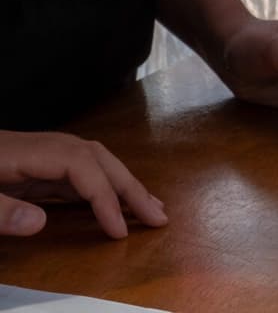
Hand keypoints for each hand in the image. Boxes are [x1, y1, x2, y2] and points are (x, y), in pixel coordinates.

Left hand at [0, 131, 166, 239]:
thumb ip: (0, 210)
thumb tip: (41, 222)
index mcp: (27, 152)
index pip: (83, 168)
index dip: (105, 198)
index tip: (119, 231)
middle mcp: (42, 147)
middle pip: (98, 159)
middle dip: (132, 187)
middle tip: (159, 217)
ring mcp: (40, 154)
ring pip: (95, 162)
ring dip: (125, 183)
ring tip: (151, 208)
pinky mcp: (34, 166)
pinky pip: (80, 172)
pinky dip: (104, 186)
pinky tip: (113, 202)